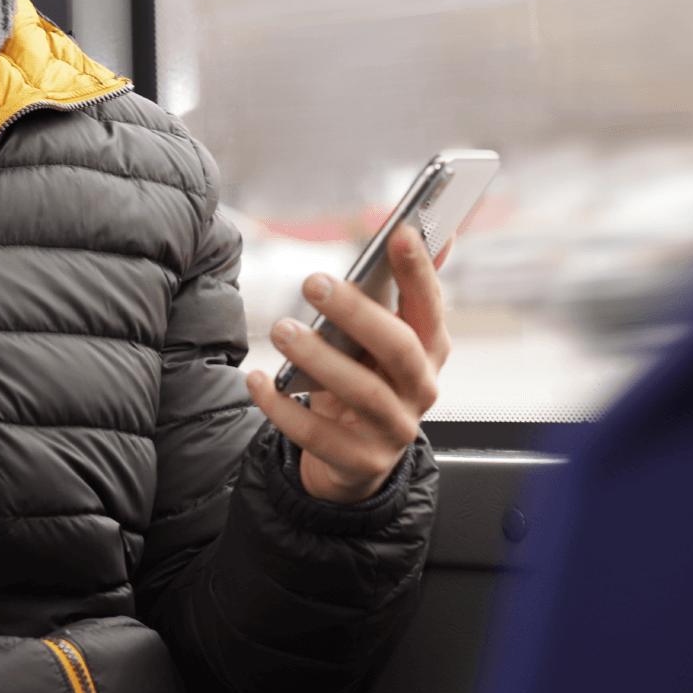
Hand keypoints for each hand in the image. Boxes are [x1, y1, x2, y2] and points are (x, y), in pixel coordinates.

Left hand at [246, 224, 452, 502]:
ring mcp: (394, 430)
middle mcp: (421, 389)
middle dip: (357, 313)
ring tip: (282, 330)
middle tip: (313, 281)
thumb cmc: (367, 378)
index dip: (418, 271)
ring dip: (320, 359)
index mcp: (429, 350)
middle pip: (399, 349)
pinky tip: (257, 380)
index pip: (430, 305)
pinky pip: (320, 437)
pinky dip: (284, 409)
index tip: (400, 231)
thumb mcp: (384, 337)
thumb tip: (435, 230)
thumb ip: (402, 290)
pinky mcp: (360, 462)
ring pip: (363, 393)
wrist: (355, 459)